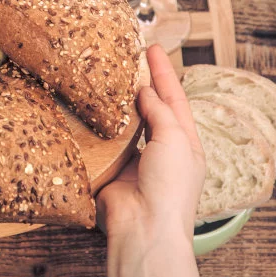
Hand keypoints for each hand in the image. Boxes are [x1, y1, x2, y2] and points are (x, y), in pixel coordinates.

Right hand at [97, 44, 205, 243]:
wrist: (144, 229)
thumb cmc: (170, 186)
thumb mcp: (175, 139)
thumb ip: (160, 111)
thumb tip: (145, 91)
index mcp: (185, 143)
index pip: (175, 99)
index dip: (164, 72)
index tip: (152, 48)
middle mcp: (161, 150)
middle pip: (150, 108)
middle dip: (140, 83)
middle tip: (126, 56)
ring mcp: (135, 160)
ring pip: (125, 122)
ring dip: (117, 102)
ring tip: (105, 75)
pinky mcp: (111, 170)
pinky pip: (103, 141)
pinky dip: (99, 125)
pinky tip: (89, 107)